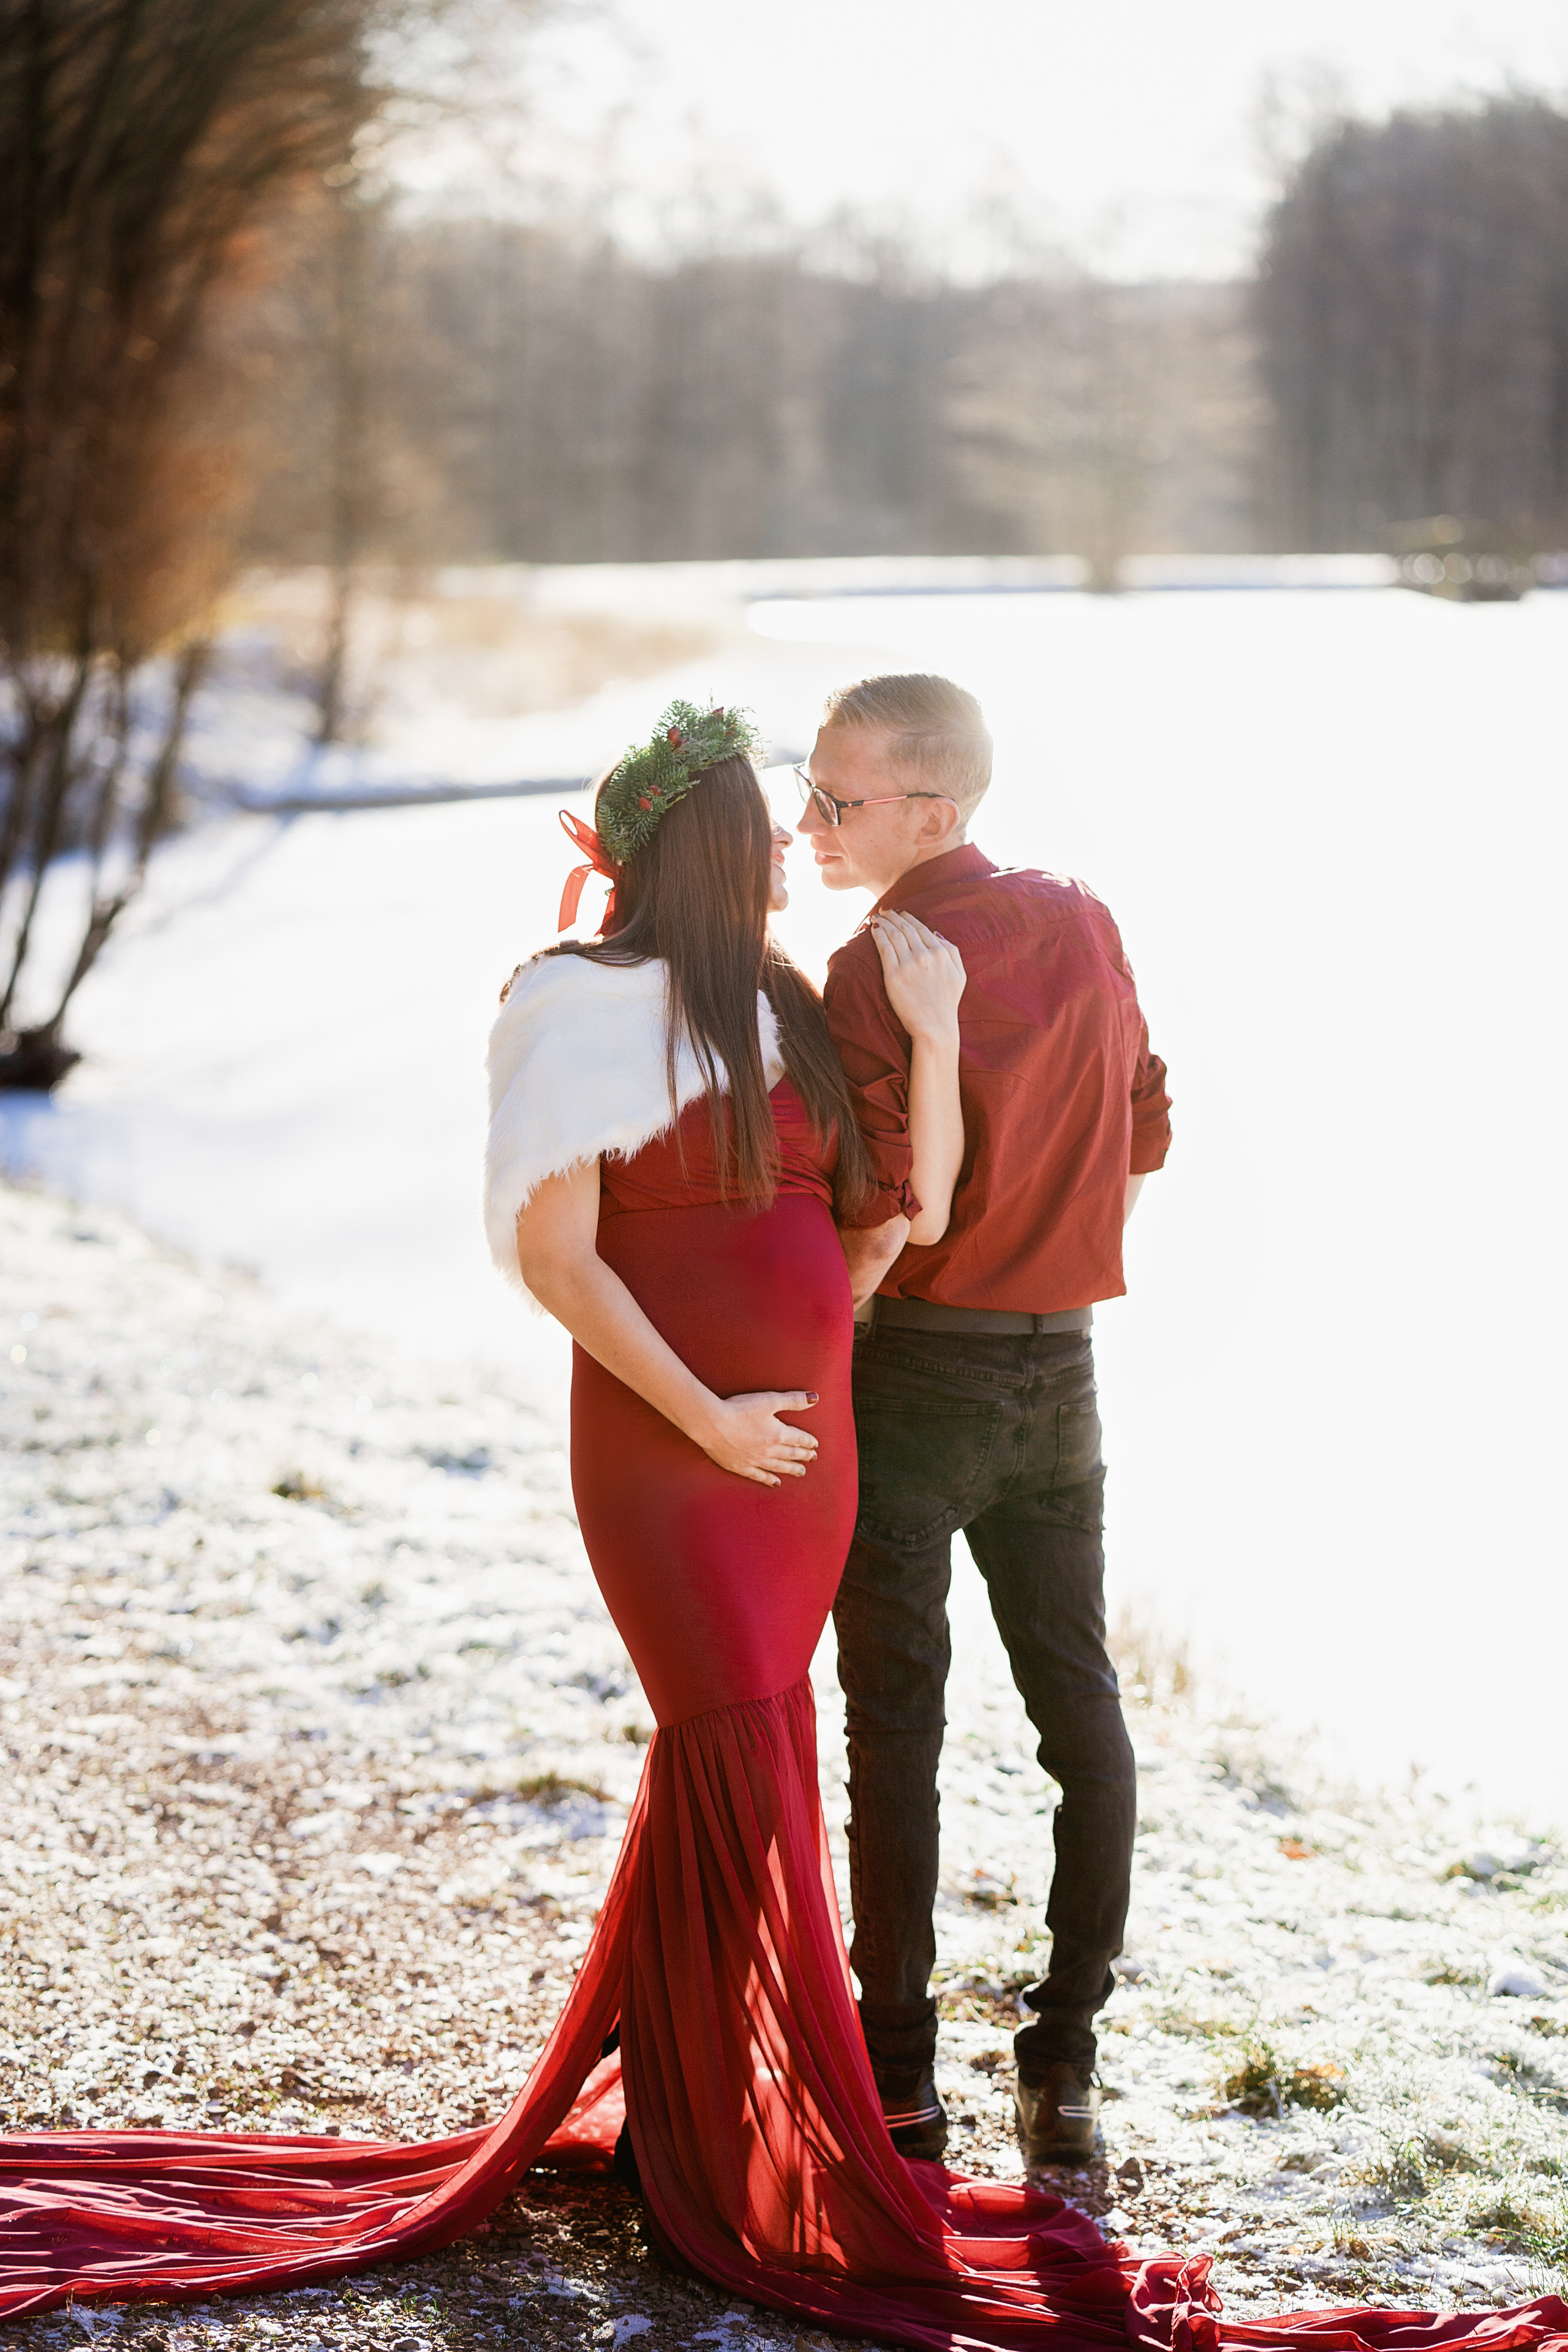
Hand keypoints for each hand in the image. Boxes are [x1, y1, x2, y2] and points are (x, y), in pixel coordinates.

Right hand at [690, 1390, 819, 1486]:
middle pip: (791, 1454)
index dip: (808, 1442)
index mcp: (778, 1434)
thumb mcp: (769, 1400)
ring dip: (791, 1469)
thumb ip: (793, 1400)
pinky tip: (776, 1483)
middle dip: (803, 1456)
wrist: (712, 1423)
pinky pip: (759, 1476)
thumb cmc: (739, 1409)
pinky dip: (769, 1479)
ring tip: (801, 1472)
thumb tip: (814, 1399)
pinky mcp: (740, 1466)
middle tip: (812, 1458)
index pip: (798, 1439)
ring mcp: (755, 1460)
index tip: (815, 1445)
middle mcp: (769, 1450)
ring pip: (778, 1467)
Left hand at [870, 910, 965, 1041]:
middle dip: (893, 916)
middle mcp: (925, 955)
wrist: (934, 1026)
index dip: (908, 918)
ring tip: (876, 917)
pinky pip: (884, 948)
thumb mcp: (960, 974)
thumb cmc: (947, 1003)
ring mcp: (909, 964)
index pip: (921, 928)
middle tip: (884, 911)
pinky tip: (872, 930)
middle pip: (905, 929)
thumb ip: (951, 950)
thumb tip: (935, 933)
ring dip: (883, 923)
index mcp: (941, 953)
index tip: (900, 913)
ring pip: (893, 935)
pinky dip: (877, 935)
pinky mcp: (894, 974)